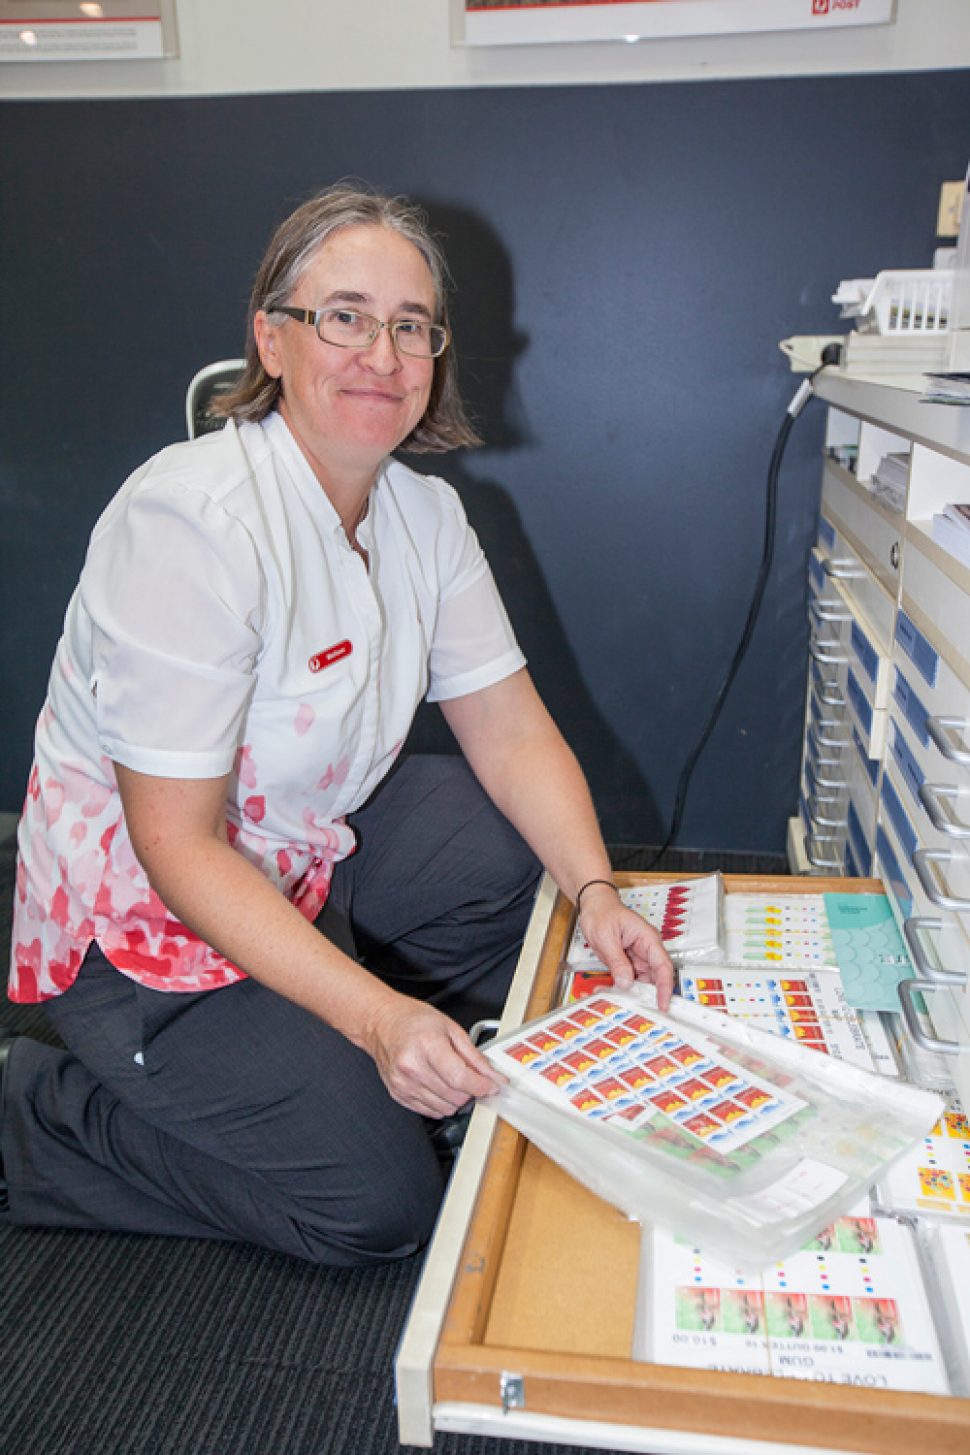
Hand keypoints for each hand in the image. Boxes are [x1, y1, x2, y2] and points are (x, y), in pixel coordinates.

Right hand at [363, 994, 504, 1117]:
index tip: (492, 1085)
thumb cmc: (413, 1020)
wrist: (382, 1023)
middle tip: (472, 1077)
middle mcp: (412, 1067)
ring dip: (456, 1098)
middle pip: (455, 1096)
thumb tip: (492, 1076)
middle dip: (471, 1090)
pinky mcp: (398, 1094)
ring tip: (452, 1078)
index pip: (460, 1078)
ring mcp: (403, 1083)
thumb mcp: (450, 1028)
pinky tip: (439, 1085)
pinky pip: (430, 1111)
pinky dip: (441, 1102)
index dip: (482, 1085)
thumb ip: (474, 1056)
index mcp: (426, 1045)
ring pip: (444, 1108)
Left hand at [578, 884, 673, 1009]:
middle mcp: (646, 949)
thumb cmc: (602, 913)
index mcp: (648, 938)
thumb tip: (626, 983)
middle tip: (638, 1010)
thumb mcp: (606, 937)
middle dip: (647, 994)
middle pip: (655, 977)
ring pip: (641, 981)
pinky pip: (629, 978)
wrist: (593, 905)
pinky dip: (620, 986)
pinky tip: (608, 991)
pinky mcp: (628, 962)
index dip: (665, 986)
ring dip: (631, 992)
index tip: (663, 1004)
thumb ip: (617, 961)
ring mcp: (638, 956)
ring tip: (618, 1001)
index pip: (663, 965)